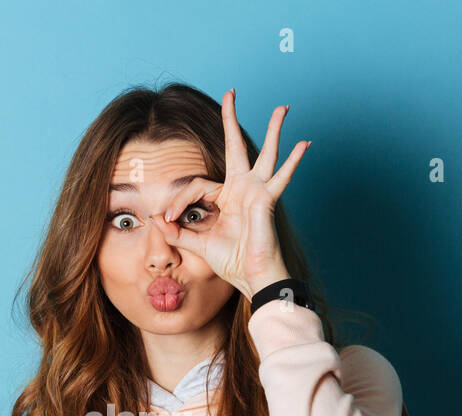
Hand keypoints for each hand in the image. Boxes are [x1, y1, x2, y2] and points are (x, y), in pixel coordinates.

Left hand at [146, 89, 310, 298]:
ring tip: (282, 108)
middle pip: (236, 147)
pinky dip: (294, 161)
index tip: (167, 219)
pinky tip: (305, 143)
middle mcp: (243, 189)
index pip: (197, 186)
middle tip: (231, 93)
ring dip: (274, 130)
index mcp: (226, 197)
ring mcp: (257, 192)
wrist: (251, 277)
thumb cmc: (231, 261)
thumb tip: (156, 218)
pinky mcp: (266, 199)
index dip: (178, 199)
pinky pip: (282, 177)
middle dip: (231, 120)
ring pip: (266, 154)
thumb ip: (177, 231)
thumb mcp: (196, 243)